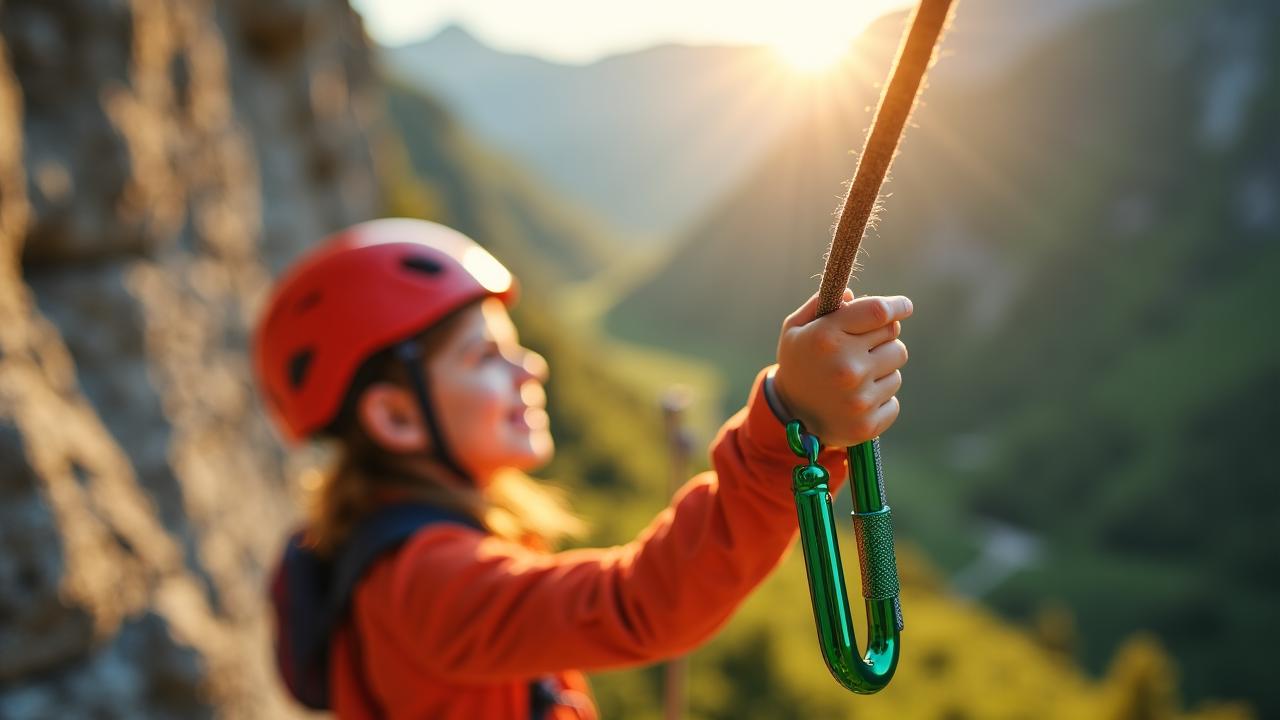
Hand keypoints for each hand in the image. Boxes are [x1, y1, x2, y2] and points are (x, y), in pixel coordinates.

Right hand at [773, 289, 912, 447]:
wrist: (788, 416)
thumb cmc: (798, 363)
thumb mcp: (796, 329)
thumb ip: (821, 305)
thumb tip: (852, 294)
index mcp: (827, 338)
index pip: (878, 312)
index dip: (897, 306)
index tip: (904, 306)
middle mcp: (846, 367)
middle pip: (894, 338)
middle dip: (883, 338)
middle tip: (862, 348)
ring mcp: (859, 398)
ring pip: (896, 369)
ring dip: (882, 370)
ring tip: (855, 378)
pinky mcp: (868, 424)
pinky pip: (893, 400)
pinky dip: (879, 399)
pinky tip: (857, 401)